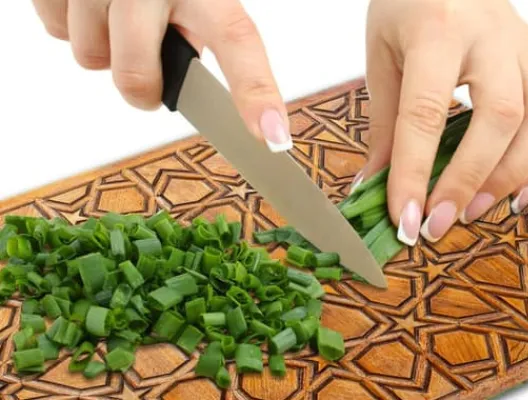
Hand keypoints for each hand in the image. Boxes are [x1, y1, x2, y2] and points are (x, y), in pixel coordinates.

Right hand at [32, 0, 291, 151]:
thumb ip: (203, 29)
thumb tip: (183, 82)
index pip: (236, 39)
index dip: (254, 92)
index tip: (272, 136)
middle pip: (136, 72)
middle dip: (140, 89)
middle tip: (147, 79)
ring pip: (90, 55)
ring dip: (103, 50)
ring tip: (115, 19)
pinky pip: (58, 30)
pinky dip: (73, 26)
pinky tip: (92, 6)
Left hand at [361, 0, 527, 244]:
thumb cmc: (407, 5)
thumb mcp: (382, 55)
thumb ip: (384, 122)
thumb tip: (375, 184)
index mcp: (438, 30)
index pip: (426, 111)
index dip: (414, 172)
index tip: (405, 219)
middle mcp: (493, 36)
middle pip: (499, 118)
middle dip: (469, 181)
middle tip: (439, 223)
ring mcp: (527, 48)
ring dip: (509, 178)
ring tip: (472, 212)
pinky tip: (515, 193)